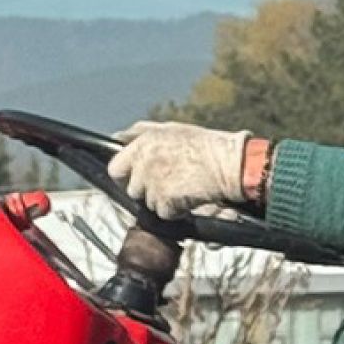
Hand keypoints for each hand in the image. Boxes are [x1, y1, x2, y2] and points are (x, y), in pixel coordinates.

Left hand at [108, 121, 249, 219]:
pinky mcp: (165, 202)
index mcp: (143, 144)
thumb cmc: (205, 146)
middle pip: (133, 189)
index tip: (133, 179)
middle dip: (147, 190)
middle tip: (168, 183)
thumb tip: (119, 138)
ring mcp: (153, 184)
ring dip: (163, 200)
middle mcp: (144, 164)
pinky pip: (164, 213)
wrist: (228, 165)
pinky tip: (189, 197)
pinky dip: (176, 210)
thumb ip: (141, 134)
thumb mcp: (171, 130)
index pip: (115, 167)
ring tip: (183, 187)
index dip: (125, 176)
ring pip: (149, 203)